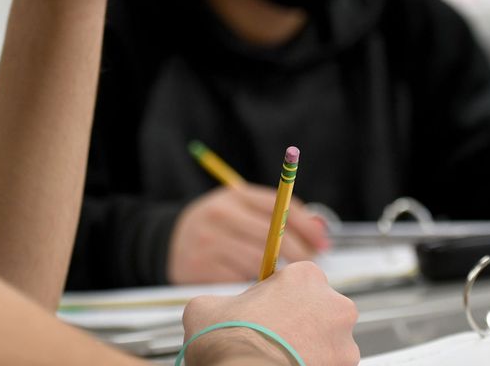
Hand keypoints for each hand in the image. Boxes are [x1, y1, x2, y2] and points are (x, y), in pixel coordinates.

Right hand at [168, 187, 330, 283]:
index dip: (305, 225)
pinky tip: (260, 293)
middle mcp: (220, 215)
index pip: (278, 206)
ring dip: (279, 277)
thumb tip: (320, 230)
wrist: (167, 244)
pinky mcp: (200, 268)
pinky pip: (239, 282)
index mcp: (234, 195)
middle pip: (272, 236)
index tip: (322, 242)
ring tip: (288, 284)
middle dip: (298, 254)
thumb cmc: (218, 228)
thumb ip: (279, 216)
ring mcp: (208, 242)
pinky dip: (254, 290)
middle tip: (310, 270)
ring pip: (258, 262)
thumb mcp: (242, 210)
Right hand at [181, 261, 358, 365]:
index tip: (270, 310)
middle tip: (275, 337)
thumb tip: (219, 309)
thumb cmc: (230, 340)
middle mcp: (333, 304)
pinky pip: (331, 365)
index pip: (301, 281)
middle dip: (302, 324)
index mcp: (305, 276)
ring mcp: (344, 341)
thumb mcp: (208, 306)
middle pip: (320, 310)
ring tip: (280, 357)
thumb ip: (226, 301)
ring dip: (311, 348)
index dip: (282, 298)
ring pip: (329, 342)